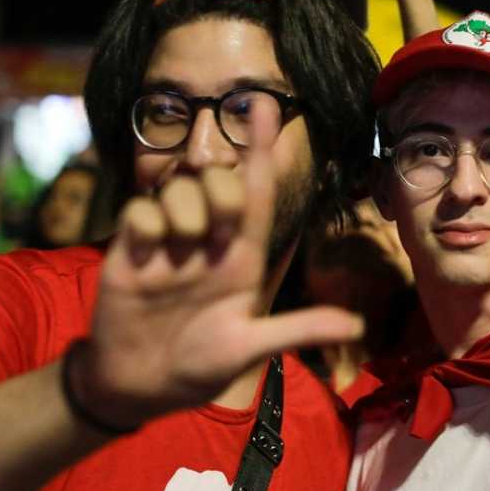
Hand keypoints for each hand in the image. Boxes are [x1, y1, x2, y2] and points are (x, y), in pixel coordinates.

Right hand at [78, 101, 362, 426]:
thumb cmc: (199, 365)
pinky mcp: (132, 248)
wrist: (139, 385)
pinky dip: (146, 227)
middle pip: (221, 180)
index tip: (266, 105)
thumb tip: (357, 325)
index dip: (262, 149)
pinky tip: (145, 257)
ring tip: (174, 257)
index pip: (257, 192)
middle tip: (213, 235)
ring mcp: (171, 241)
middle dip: (221, 194)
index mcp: (242, 255)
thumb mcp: (251, 347)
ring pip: (180, 189)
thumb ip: (300, 329)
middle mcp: (210, 240)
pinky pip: (140, 210)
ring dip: (183, 214)